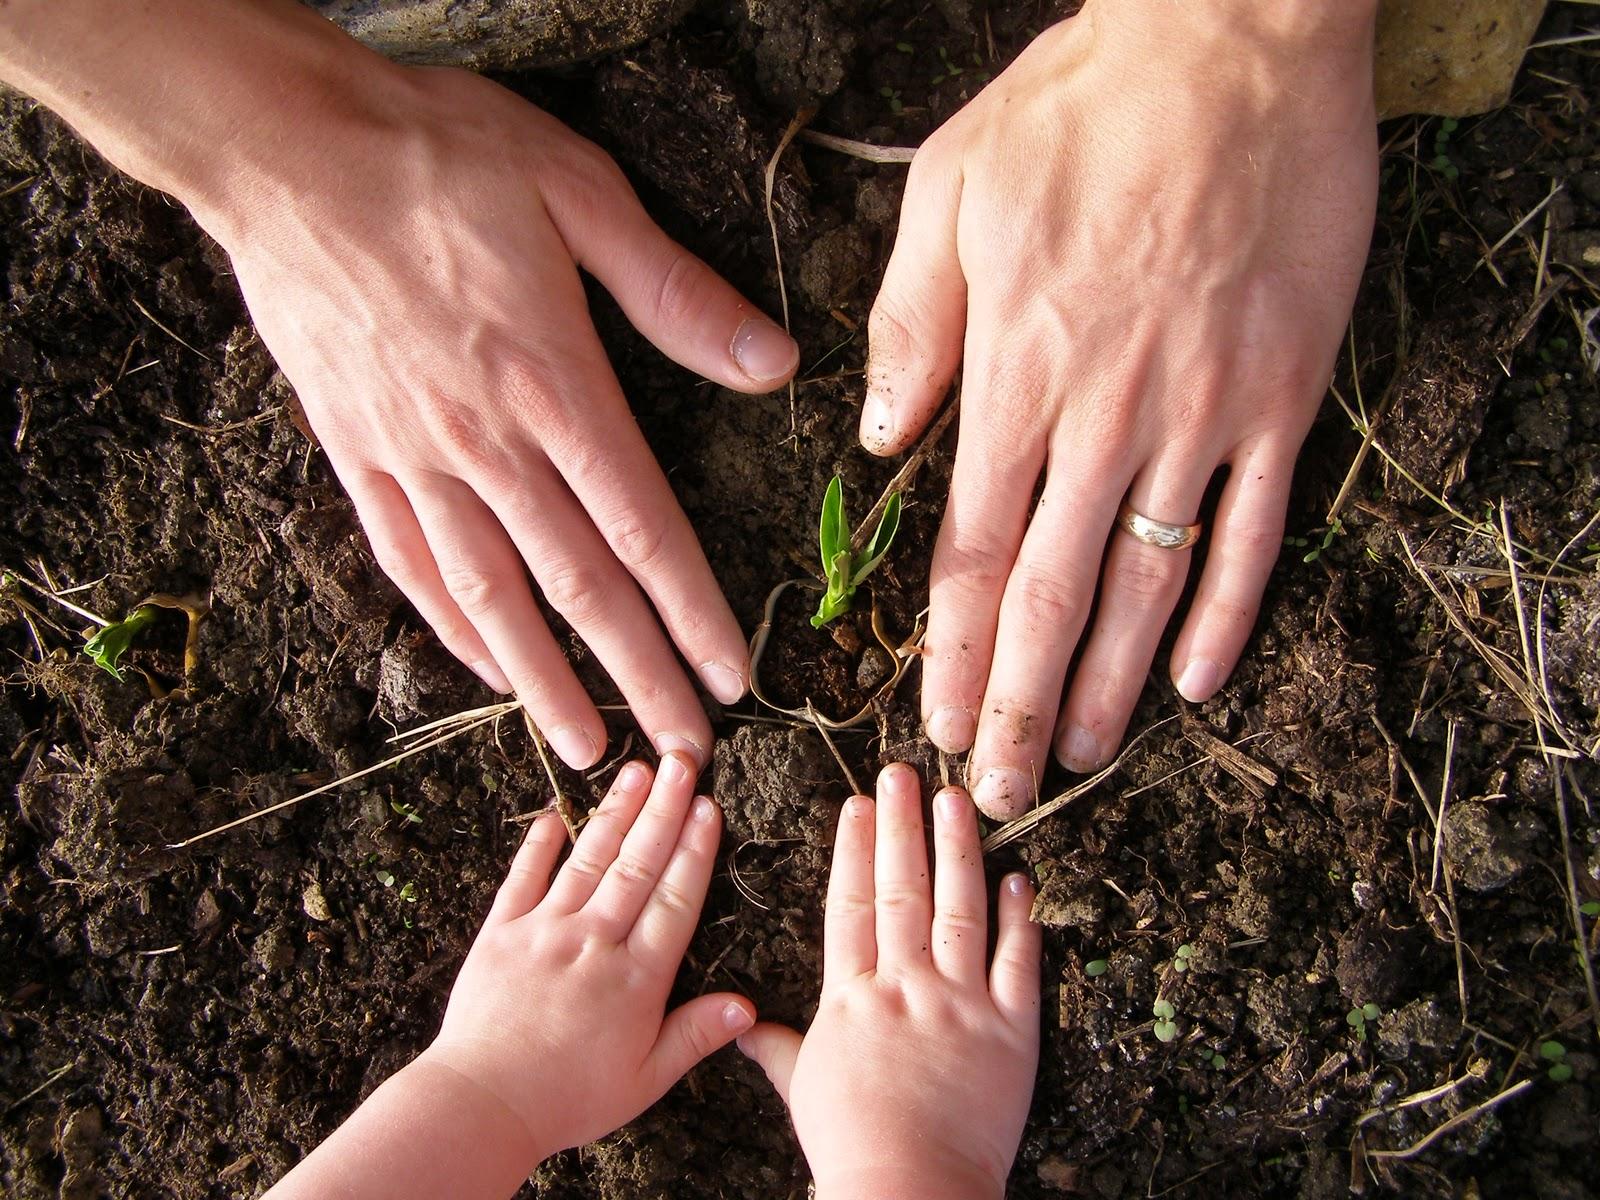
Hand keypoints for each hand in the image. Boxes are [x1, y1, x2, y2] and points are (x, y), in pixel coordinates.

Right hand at [219, 52, 800, 766]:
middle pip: (579, 586)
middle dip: (639, 675)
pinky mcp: (354, 451)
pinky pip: (405, 560)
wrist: (282, 144)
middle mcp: (485, 443)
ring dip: (542, 679)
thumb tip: (773, 361)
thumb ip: (674, 291)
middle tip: (683, 751)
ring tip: (584, 747)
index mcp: (554, 385)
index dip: (693, 613)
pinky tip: (480, 665)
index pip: (644, 530)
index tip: (732, 679)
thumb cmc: (436, 155)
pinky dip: (448, 624)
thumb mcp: (578, 189)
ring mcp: (412, 456)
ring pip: (489, 595)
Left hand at [422, 752, 754, 1158]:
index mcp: (635, 979)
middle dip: (663, 810)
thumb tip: (746, 1007)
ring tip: (636, 771)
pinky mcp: (500, 934)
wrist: (481, 1105)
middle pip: (637, 865)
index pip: (673, 901)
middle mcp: (594, 943)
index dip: (694, 851)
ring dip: (615, 814)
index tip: (709, 807)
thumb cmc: (567, 1099)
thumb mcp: (644, 1080)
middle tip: (682, 762)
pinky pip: (522, 880)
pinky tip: (553, 815)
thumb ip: (694, 1036)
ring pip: (588, 861)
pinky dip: (538, 846)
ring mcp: (544, 932)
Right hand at [737, 764, 1040, 1198]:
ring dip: (958, 850)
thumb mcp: (803, 1090)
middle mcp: (906, 986)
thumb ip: (778, 1047)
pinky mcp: (1011, 1031)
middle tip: (901, 774)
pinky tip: (1020, 877)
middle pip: (903, 891)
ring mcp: (962, 1004)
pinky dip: (1022, 918)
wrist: (911, 1193)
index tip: (857, 805)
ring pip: (960, 909)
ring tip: (956, 800)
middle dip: (901, 826)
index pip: (852, 906)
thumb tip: (740, 1023)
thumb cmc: (852, 1149)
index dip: (855, 851)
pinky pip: (1019, 963)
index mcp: (853, 998)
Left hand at [864, 0, 1378, 815]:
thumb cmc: (1082, 107)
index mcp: (1015, 373)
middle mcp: (1104, 414)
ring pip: (1146, 581)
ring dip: (1108, 683)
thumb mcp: (953, 192)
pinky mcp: (1283, 394)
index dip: (952, 653)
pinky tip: (1195, 681)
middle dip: (1018, 704)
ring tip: (1080, 757)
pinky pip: (1254, 528)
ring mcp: (1201, 411)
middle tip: (1000, 789)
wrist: (1233, 38)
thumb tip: (881, 436)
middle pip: (1050, 595)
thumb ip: (912, 327)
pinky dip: (1225, 612)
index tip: (938, 724)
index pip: (971, 551)